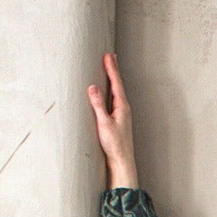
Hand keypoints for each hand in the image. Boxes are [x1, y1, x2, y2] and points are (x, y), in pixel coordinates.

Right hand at [87, 52, 138, 187]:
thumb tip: (92, 87)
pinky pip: (115, 99)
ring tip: (111, 68)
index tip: (108, 56)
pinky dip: (112, 90)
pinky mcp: (118, 120)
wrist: (122, 160)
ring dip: (113, 79)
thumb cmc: (114, 144)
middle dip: (113, 70)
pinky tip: (110, 91)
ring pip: (116, 91)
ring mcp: (122, 114)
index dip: (111, 69)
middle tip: (111, 56)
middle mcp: (124, 109)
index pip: (115, 83)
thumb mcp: (103, 123)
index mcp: (122, 107)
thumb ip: (98, 105)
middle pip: (117, 85)